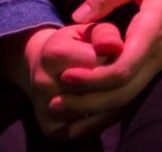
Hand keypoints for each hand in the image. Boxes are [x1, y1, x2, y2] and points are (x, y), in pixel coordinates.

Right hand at [0, 23, 124, 139]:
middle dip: (112, 83)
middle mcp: (44, 83)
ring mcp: (46, 108)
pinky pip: (84, 130)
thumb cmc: (72, 45)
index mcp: (53, 53)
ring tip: (120, 90)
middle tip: (120, 76)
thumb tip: (117, 47)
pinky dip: (102, 121)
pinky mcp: (51, 128)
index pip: (96, 62)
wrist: (40, 67)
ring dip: (111, 104)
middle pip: (93, 89)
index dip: (112, 60)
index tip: (118, 56)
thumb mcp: (88, 31)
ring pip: (91, 112)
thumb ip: (105, 35)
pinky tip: (110, 108)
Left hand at [53, 0, 161, 138]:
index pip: (125, 66)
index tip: (67, 75)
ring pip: (129, 96)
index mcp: (154, 27)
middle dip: (87, 101)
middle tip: (54, 100)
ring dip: (96, 105)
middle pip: (123, 91)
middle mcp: (158, 52)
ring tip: (64, 104)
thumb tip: (77, 15)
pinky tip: (88, 100)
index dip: (94, 78)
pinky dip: (110, 99)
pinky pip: (136, 89)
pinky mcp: (161, 62)